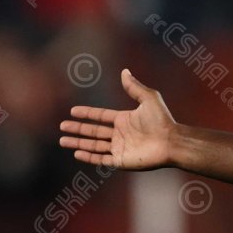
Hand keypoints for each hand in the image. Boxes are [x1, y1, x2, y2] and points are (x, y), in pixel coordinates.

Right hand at [59, 69, 175, 169]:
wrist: (170, 141)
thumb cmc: (162, 120)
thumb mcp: (148, 98)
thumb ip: (134, 87)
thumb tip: (124, 71)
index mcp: (124, 120)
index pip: (100, 116)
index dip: (87, 114)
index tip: (72, 111)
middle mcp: (120, 134)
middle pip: (93, 131)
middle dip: (77, 129)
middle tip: (62, 126)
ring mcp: (120, 148)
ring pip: (94, 146)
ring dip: (78, 143)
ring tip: (62, 141)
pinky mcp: (121, 161)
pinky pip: (101, 159)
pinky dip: (88, 157)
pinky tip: (76, 153)